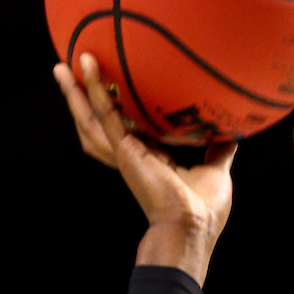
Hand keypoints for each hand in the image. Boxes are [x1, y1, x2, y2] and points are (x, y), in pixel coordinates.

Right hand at [53, 54, 235, 285]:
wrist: (193, 226)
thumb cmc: (203, 210)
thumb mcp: (215, 170)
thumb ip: (218, 148)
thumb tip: (232, 131)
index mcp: (150, 159)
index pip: (125, 130)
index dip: (114, 111)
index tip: (108, 88)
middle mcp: (132, 156)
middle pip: (97, 124)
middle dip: (81, 101)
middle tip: (67, 73)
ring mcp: (124, 154)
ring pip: (91, 120)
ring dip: (75, 94)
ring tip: (61, 68)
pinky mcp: (125, 151)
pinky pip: (105, 115)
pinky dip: (93, 91)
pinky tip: (86, 67)